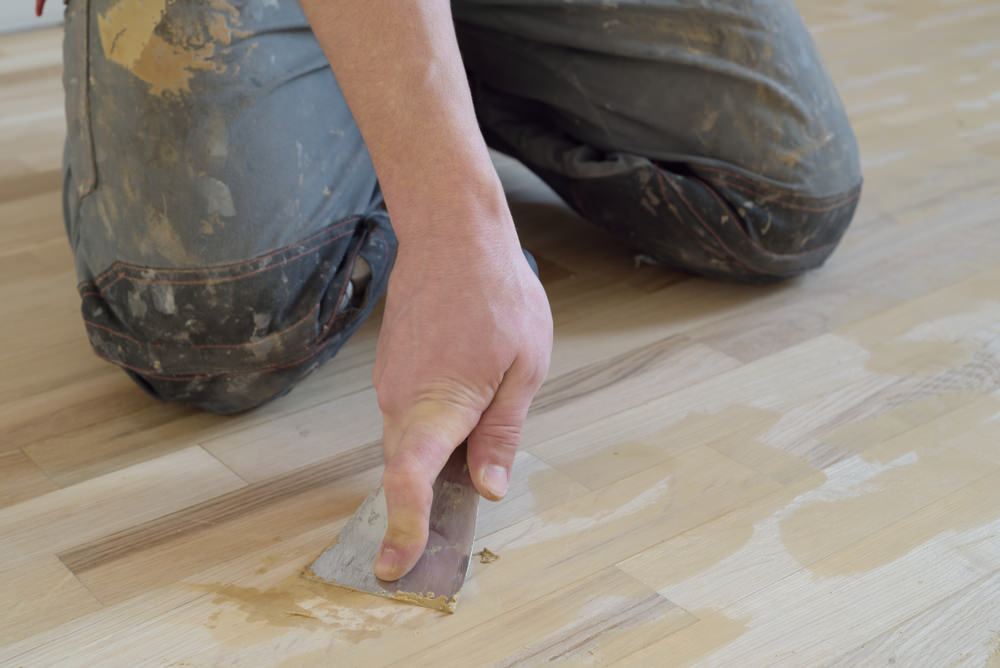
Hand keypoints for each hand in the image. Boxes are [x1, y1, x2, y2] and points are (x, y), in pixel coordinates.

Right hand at [371, 197, 551, 580]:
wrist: (452, 232)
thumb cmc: (497, 293)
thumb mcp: (524, 368)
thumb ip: (502, 433)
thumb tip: (487, 489)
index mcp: (438, 405)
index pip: (407, 480)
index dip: (402, 528)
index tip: (395, 566)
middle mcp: (400, 399)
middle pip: (407, 469)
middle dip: (424, 506)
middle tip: (453, 529)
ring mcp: (390, 382)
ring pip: (409, 441)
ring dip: (434, 459)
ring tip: (477, 448)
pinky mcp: (391, 368)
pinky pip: (409, 414)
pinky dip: (430, 429)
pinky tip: (466, 403)